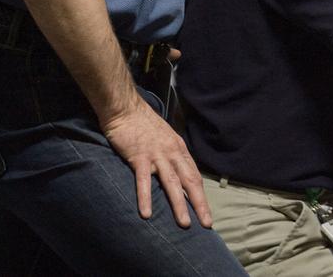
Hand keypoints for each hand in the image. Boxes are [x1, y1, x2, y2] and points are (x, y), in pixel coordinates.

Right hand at [100, 96, 212, 229]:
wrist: (126, 108)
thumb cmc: (144, 124)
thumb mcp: (165, 137)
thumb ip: (172, 154)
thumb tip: (178, 171)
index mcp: (179, 149)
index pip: (194, 176)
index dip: (201, 196)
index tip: (206, 213)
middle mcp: (172, 153)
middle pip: (190, 182)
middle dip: (199, 204)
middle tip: (206, 224)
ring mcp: (157, 155)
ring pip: (172, 184)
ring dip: (179, 205)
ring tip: (184, 224)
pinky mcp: (139, 157)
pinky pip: (144, 181)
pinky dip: (146, 198)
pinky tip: (147, 214)